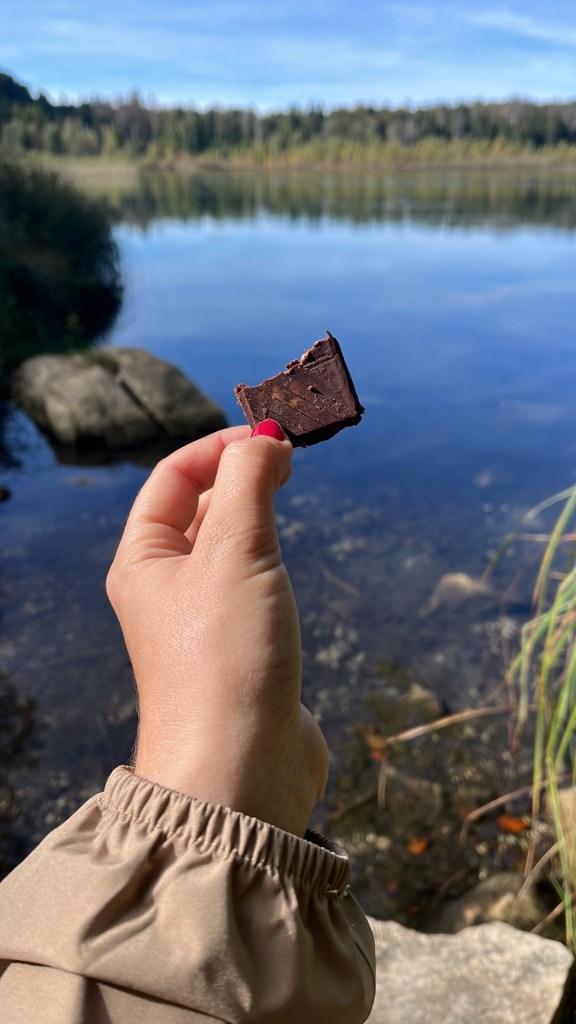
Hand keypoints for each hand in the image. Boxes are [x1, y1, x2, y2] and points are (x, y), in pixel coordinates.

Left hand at [106, 423, 328, 835]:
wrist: (240, 770)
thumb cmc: (225, 659)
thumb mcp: (236, 551)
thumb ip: (250, 482)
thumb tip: (265, 440)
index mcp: (143, 561)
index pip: (173, 478)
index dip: (219, 446)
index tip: (271, 438)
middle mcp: (165, 589)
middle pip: (198, 508)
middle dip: (241, 476)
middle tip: (290, 461)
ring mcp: (202, 623)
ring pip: (227, 547)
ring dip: (256, 515)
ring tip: (287, 498)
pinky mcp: (238, 651)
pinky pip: (250, 587)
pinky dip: (271, 561)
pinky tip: (290, 565)